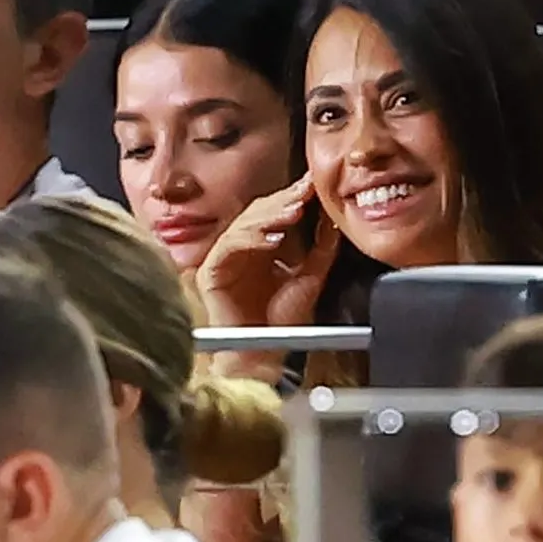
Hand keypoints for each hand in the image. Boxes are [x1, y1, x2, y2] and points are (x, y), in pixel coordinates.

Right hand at [195, 173, 340, 329]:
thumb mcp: (311, 277)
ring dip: (270, 215)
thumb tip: (332, 218)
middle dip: (284, 200)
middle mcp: (242, 248)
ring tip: (293, 209)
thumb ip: (321, 248)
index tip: (315, 184)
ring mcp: (224, 258)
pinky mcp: (210, 272)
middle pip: (259, 212)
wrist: (264, 357)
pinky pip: (228, 246)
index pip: (277, 213)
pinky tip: (271, 236)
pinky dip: (250, 238)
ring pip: (244, 224)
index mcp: (264, 246)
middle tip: (305, 190)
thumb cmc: (283, 324)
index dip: (296, 197)